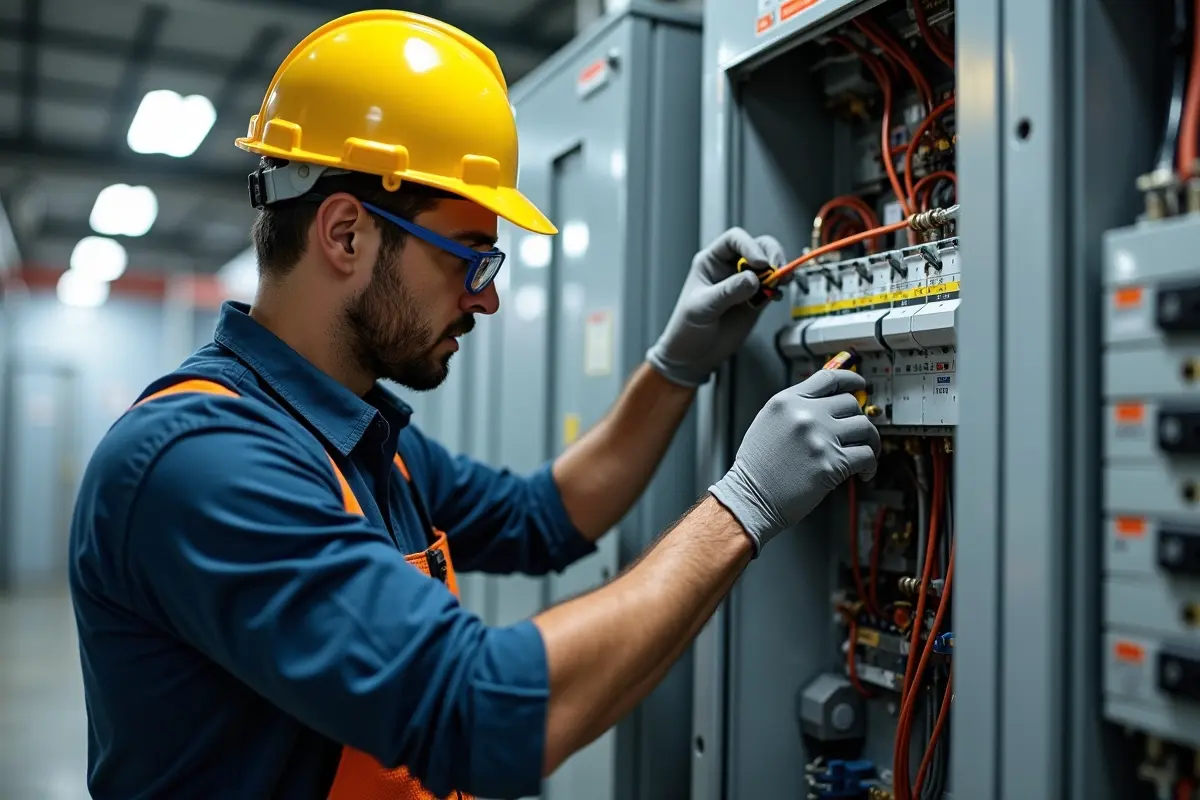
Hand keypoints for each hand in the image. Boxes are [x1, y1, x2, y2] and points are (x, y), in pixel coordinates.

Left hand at [645, 228, 786, 387]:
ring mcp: (744, 283)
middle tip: (777, 269)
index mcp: (710, 261)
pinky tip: (777, 296)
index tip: (759, 263)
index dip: (749, 246)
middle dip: (771, 255)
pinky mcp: (756, 300)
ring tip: (782, 282)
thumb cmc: (687, 328)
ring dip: (779, 271)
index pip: (734, 240)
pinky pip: (774, 286)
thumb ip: (727, 292)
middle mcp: (729, 268)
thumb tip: (753, 279)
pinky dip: (780, 288)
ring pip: (769, 265)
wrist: (693, 356)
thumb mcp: (703, 308)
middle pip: (757, 247)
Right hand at [708, 370, 880, 554]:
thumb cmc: (757, 467)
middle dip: (858, 418)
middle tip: (858, 432)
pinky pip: (867, 456)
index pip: (829, 378)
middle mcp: (805, 415)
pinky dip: (871, 465)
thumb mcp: (768, 422)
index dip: (851, 379)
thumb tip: (827, 402)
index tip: (860, 385)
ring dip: (870, 441)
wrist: (751, 498)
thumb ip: (795, 408)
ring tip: (864, 452)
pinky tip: (864, 472)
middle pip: (851, 404)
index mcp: (787, 401)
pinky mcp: (832, 464)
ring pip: (865, 428)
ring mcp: (820, 438)